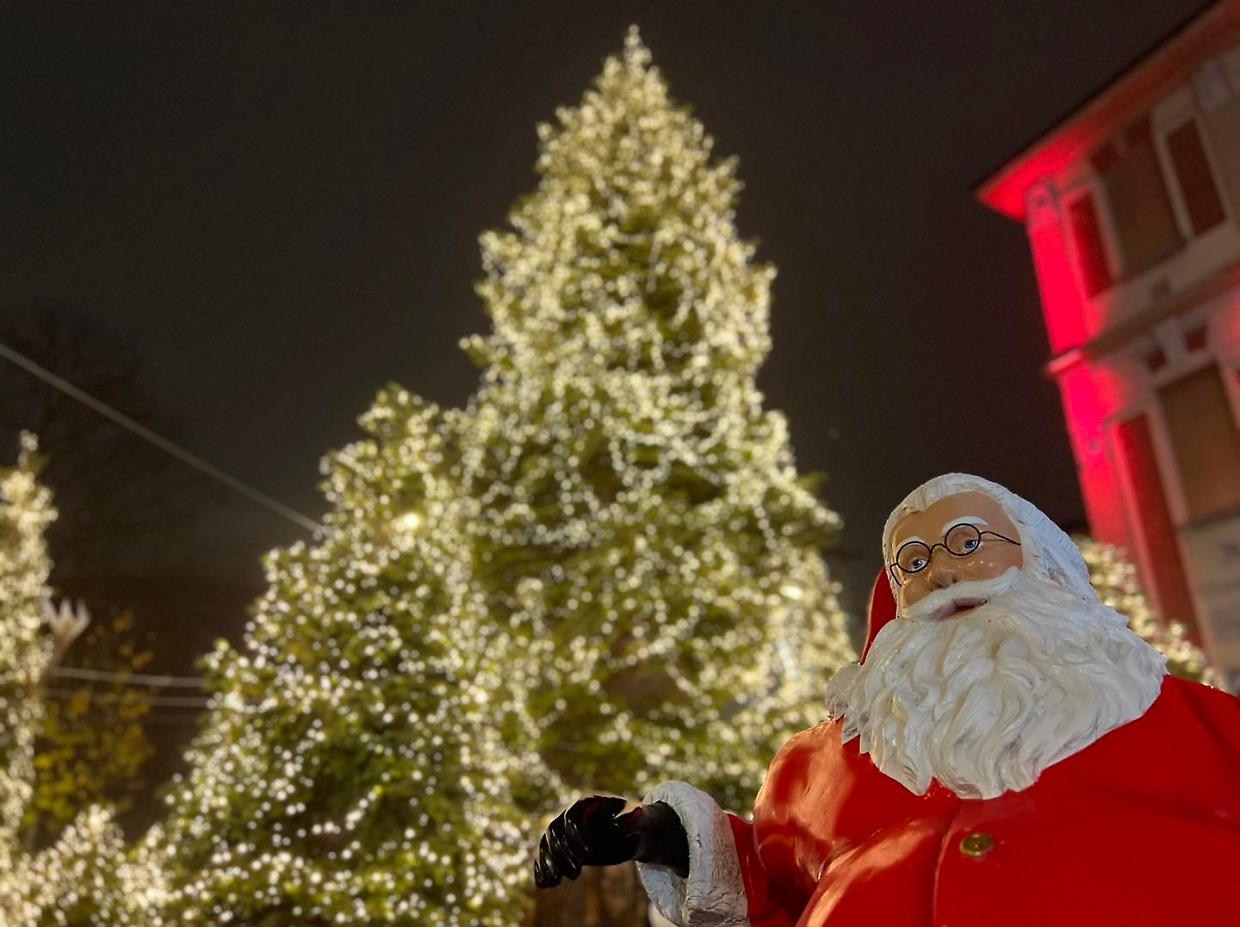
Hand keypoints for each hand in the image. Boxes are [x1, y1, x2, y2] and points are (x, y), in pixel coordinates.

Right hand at [533, 796, 690, 887]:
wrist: (625, 833)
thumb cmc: (630, 825)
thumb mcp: (634, 824)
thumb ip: (631, 822)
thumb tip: (636, 816)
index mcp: (586, 804)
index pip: (572, 818)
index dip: (576, 836)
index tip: (588, 855)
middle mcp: (568, 815)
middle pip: (555, 832)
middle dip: (562, 854)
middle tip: (576, 874)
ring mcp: (561, 830)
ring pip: (546, 845)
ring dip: (548, 864)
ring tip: (555, 882)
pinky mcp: (559, 846)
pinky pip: (544, 856)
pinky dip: (542, 869)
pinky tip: (544, 884)